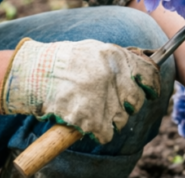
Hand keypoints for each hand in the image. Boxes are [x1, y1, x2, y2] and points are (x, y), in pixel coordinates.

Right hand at [0, 38, 160, 143]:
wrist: (33, 75)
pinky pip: (106, 134)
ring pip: (122, 119)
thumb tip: (139, 65)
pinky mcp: (91, 120)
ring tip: (93, 110)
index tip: (151, 91)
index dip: (151, 85)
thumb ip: (116, 58)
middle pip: (137, 100)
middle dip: (128, 104)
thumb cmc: (60, 61)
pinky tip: (87, 123)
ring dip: (111, 119)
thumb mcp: (92, 49)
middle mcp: (113, 77)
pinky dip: (98, 133)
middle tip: (110, 102)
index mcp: (115, 57)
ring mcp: (103, 99)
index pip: (149, 73)